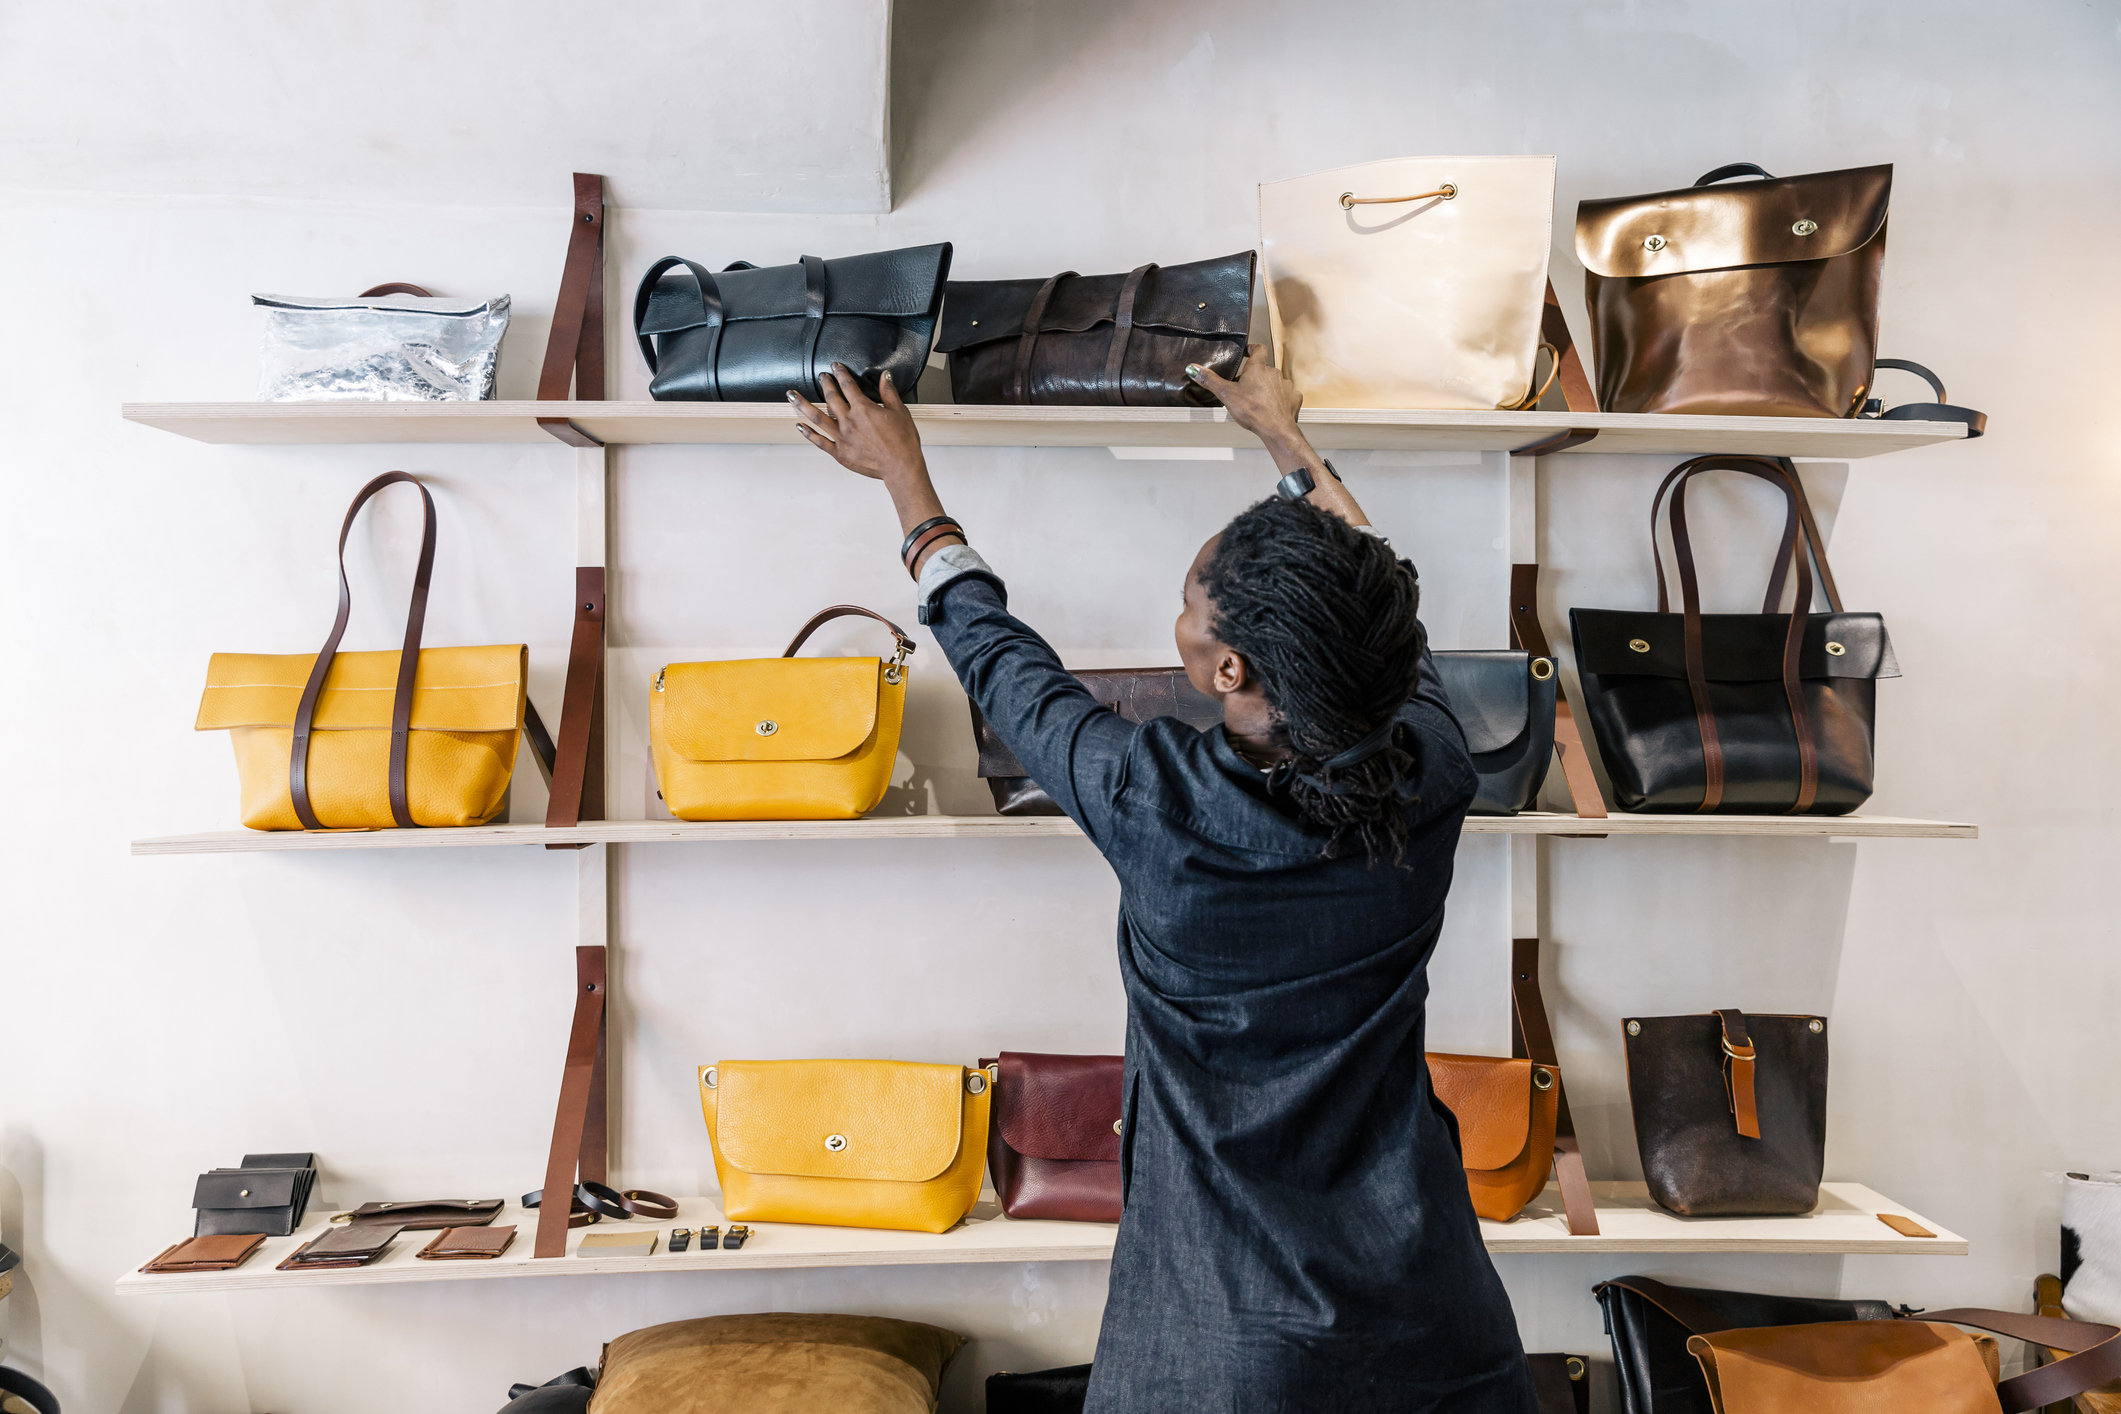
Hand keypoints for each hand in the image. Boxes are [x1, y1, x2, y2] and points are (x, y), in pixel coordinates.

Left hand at [790, 364, 925, 481]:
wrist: (900, 467)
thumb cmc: (903, 441)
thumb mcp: (899, 412)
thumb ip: (889, 392)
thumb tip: (885, 376)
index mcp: (863, 409)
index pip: (848, 385)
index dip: (840, 373)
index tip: (835, 367)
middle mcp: (849, 421)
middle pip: (831, 397)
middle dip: (825, 384)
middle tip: (822, 377)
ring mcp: (842, 437)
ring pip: (817, 418)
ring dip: (803, 405)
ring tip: (791, 395)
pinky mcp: (840, 453)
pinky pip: (820, 441)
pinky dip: (808, 434)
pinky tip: (800, 426)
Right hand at [1185, 344, 1302, 447]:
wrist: (1276, 429)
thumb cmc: (1253, 411)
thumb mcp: (1226, 394)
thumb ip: (1210, 380)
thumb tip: (1194, 368)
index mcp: (1258, 368)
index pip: (1258, 349)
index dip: (1252, 349)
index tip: (1247, 352)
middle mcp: (1274, 373)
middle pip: (1264, 369)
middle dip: (1255, 376)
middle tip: (1245, 387)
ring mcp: (1285, 385)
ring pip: (1275, 382)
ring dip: (1267, 388)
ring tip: (1258, 400)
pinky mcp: (1294, 397)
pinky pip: (1287, 394)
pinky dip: (1280, 399)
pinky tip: (1273, 407)